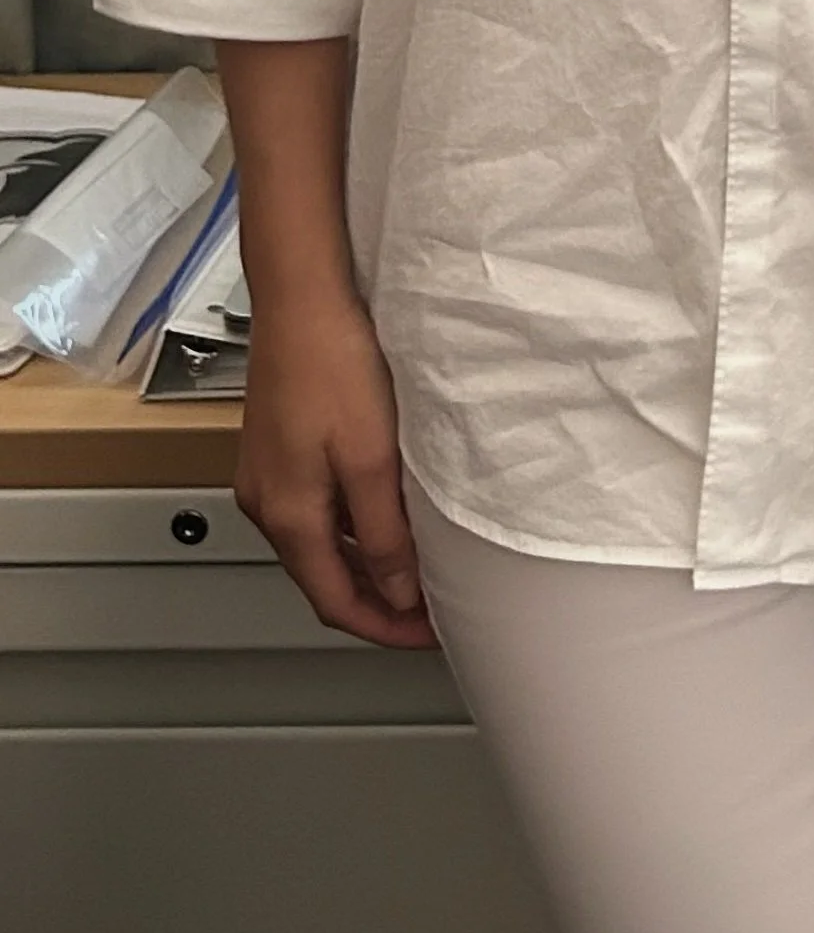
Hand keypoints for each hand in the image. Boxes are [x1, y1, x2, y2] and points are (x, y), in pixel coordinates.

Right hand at [234, 289, 438, 648]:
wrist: (302, 297)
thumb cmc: (332, 362)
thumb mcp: (370, 457)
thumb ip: (383, 531)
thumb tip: (399, 592)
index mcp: (288, 515)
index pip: (335, 601)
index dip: (384, 627)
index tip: (426, 635)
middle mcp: (267, 503)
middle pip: (322, 577)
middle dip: (376, 601)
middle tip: (427, 609)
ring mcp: (267, 475)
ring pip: (317, 544)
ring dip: (363, 563)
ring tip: (414, 566)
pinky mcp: (276, 447)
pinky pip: (314, 509)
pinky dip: (348, 526)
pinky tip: (381, 512)